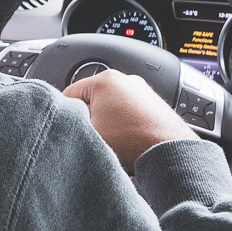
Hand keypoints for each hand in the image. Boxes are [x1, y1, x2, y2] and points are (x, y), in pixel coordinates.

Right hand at [64, 68, 198, 168]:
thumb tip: (62, 122)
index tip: (73, 130)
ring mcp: (141, 89)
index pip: (69, 94)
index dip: (67, 115)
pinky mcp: (152, 102)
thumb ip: (69, 124)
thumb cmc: (133, 142)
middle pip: (91, 99)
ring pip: (110, 105)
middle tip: (95, 136)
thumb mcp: (89, 134)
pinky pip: (128, 110)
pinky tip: (127, 137)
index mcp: (105, 80)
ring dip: (108, 121)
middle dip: (90, 117)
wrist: (169, 151)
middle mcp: (125, 79)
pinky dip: (124, 122)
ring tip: (114, 139)